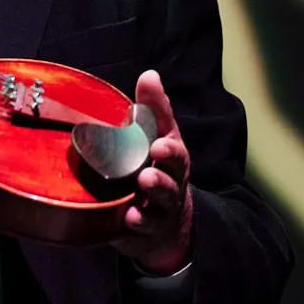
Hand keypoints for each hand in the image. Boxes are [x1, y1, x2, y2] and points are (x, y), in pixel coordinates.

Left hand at [110, 69, 194, 273]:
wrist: (165, 224)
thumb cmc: (155, 169)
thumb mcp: (156, 138)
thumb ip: (152, 110)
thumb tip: (150, 74)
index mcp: (170, 158)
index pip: (173, 146)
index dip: (169, 144)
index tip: (159, 141)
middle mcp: (170, 182)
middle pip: (173, 173)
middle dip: (166, 165)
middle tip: (154, 156)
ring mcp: (160, 208)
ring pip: (162, 200)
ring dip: (155, 190)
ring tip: (143, 182)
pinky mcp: (146, 229)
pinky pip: (144, 227)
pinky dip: (139, 222)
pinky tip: (130, 218)